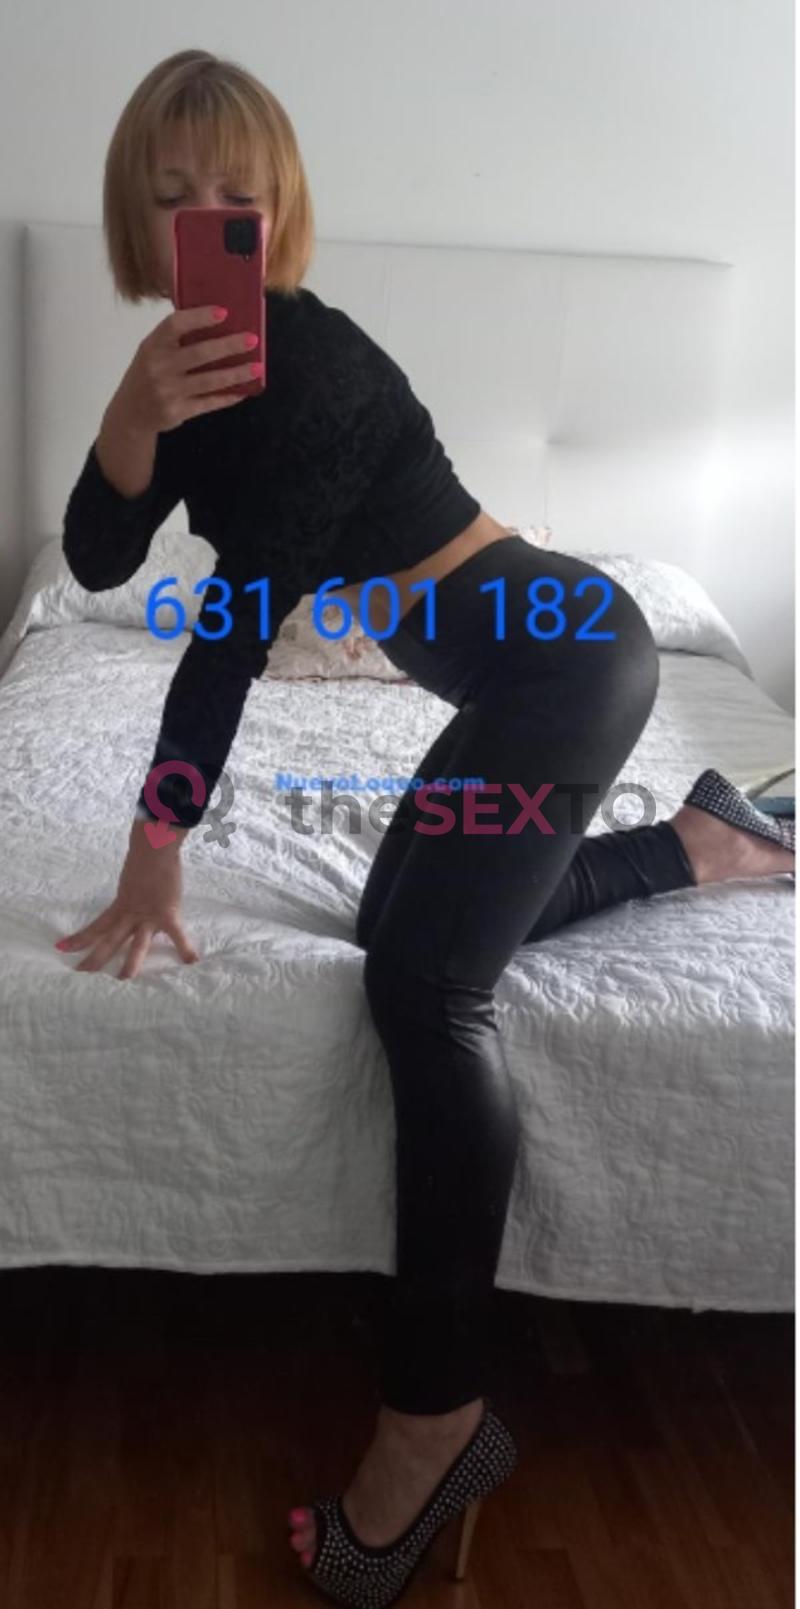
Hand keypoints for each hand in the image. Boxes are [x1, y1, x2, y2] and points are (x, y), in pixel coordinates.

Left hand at [55, 826, 199, 979]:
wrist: (155, 850)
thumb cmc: (144, 860)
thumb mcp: (132, 883)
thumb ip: (132, 895)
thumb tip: (136, 896)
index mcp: (121, 906)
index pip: (96, 926)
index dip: (79, 938)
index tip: (62, 948)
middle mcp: (130, 915)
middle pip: (109, 940)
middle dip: (95, 958)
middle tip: (81, 974)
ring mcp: (148, 917)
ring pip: (136, 944)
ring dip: (130, 963)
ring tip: (123, 979)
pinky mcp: (167, 914)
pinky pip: (177, 935)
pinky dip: (185, 948)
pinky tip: (191, 962)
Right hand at [110, 303, 260, 434]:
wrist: (131, 413)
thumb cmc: (148, 373)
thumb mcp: (152, 350)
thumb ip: (175, 338)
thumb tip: (216, 319)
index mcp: (152, 346)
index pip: (175, 325)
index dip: (199, 317)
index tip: (224, 312)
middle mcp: (159, 368)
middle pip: (200, 353)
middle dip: (229, 346)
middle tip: (252, 339)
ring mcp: (168, 392)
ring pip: (210, 381)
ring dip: (237, 373)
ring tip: (257, 367)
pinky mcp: (178, 412)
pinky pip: (210, 402)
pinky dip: (229, 396)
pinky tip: (244, 390)